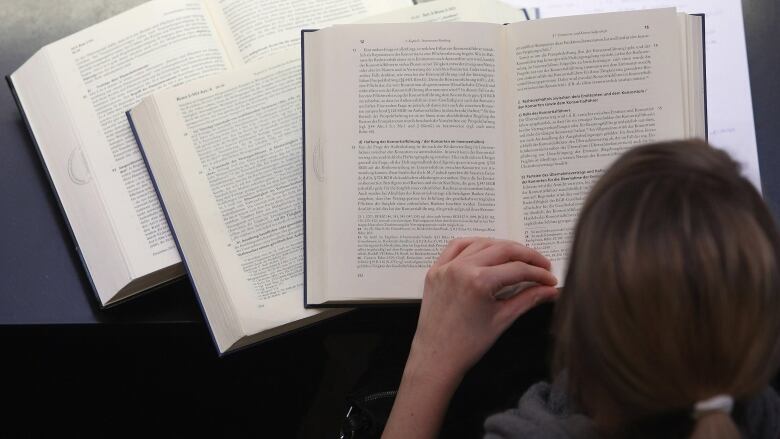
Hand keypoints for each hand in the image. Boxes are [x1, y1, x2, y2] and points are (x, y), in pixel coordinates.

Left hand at [409, 237, 558, 382]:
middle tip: (542, 265)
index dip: (539, 273)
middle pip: (502, 249)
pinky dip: (474, 244)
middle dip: (527, 256)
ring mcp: (446, 267)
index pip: (518, 269)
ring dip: (502, 246)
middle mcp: (461, 268)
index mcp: (479, 281)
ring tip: (519, 257)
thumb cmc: (468, 344)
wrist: (436, 357)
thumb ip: (529, 299)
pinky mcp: (435, 270)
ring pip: (481, 243)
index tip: (550, 279)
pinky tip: (487, 249)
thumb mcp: (503, 319)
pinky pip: (456, 247)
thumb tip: (551, 290)